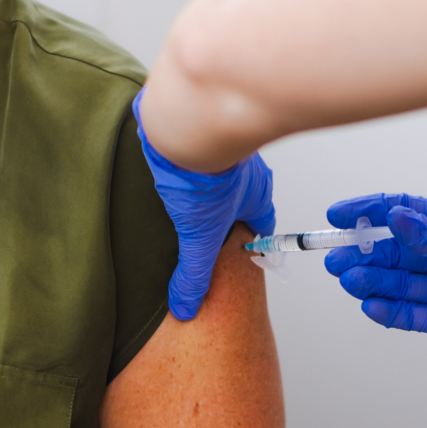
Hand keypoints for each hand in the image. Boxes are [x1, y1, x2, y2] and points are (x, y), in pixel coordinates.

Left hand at [132, 90, 275, 319]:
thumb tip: (186, 306)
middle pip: (240, 197)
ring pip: (218, 170)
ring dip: (204, 182)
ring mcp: (222, 145)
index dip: (249, 242)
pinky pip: (193, 146)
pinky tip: (166, 166)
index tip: (238, 253)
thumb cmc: (206, 175)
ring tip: (182, 198)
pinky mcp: (194, 127)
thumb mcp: (200, 235)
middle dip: (225, 212)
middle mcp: (245, 168)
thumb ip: (194, 273)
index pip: (260, 225)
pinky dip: (182, 158)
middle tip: (205, 227)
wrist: (185, 121)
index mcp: (257, 194)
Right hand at [324, 193, 426, 365]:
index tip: (337, 214)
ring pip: (395, 282)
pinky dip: (388, 312)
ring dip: (369, 281)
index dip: (367, 211)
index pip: (400, 212)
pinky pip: (409, 314)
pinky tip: (370, 307)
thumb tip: (395, 218)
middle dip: (361, 253)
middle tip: (336, 258)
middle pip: (391, 250)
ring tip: (349, 281)